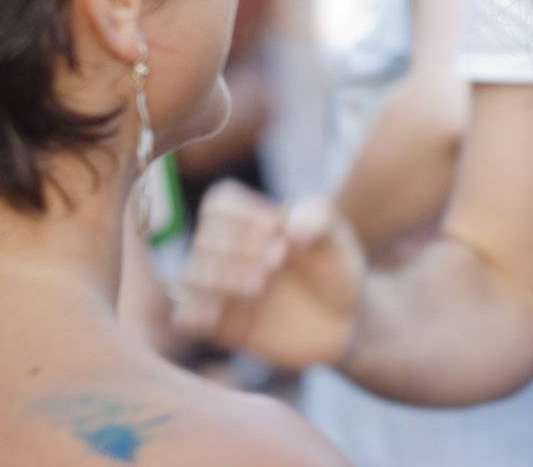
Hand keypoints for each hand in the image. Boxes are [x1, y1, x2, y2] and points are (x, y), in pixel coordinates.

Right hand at [171, 180, 364, 370]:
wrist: (348, 320)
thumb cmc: (336, 270)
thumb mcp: (337, 236)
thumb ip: (318, 218)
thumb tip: (288, 228)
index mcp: (249, 222)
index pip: (218, 205)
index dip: (243, 216)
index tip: (276, 229)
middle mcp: (229, 253)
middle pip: (203, 241)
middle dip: (239, 249)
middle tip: (278, 261)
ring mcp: (222, 291)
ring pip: (189, 279)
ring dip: (221, 279)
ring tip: (261, 288)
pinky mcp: (221, 327)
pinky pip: (184, 319)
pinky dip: (196, 313)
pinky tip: (224, 315)